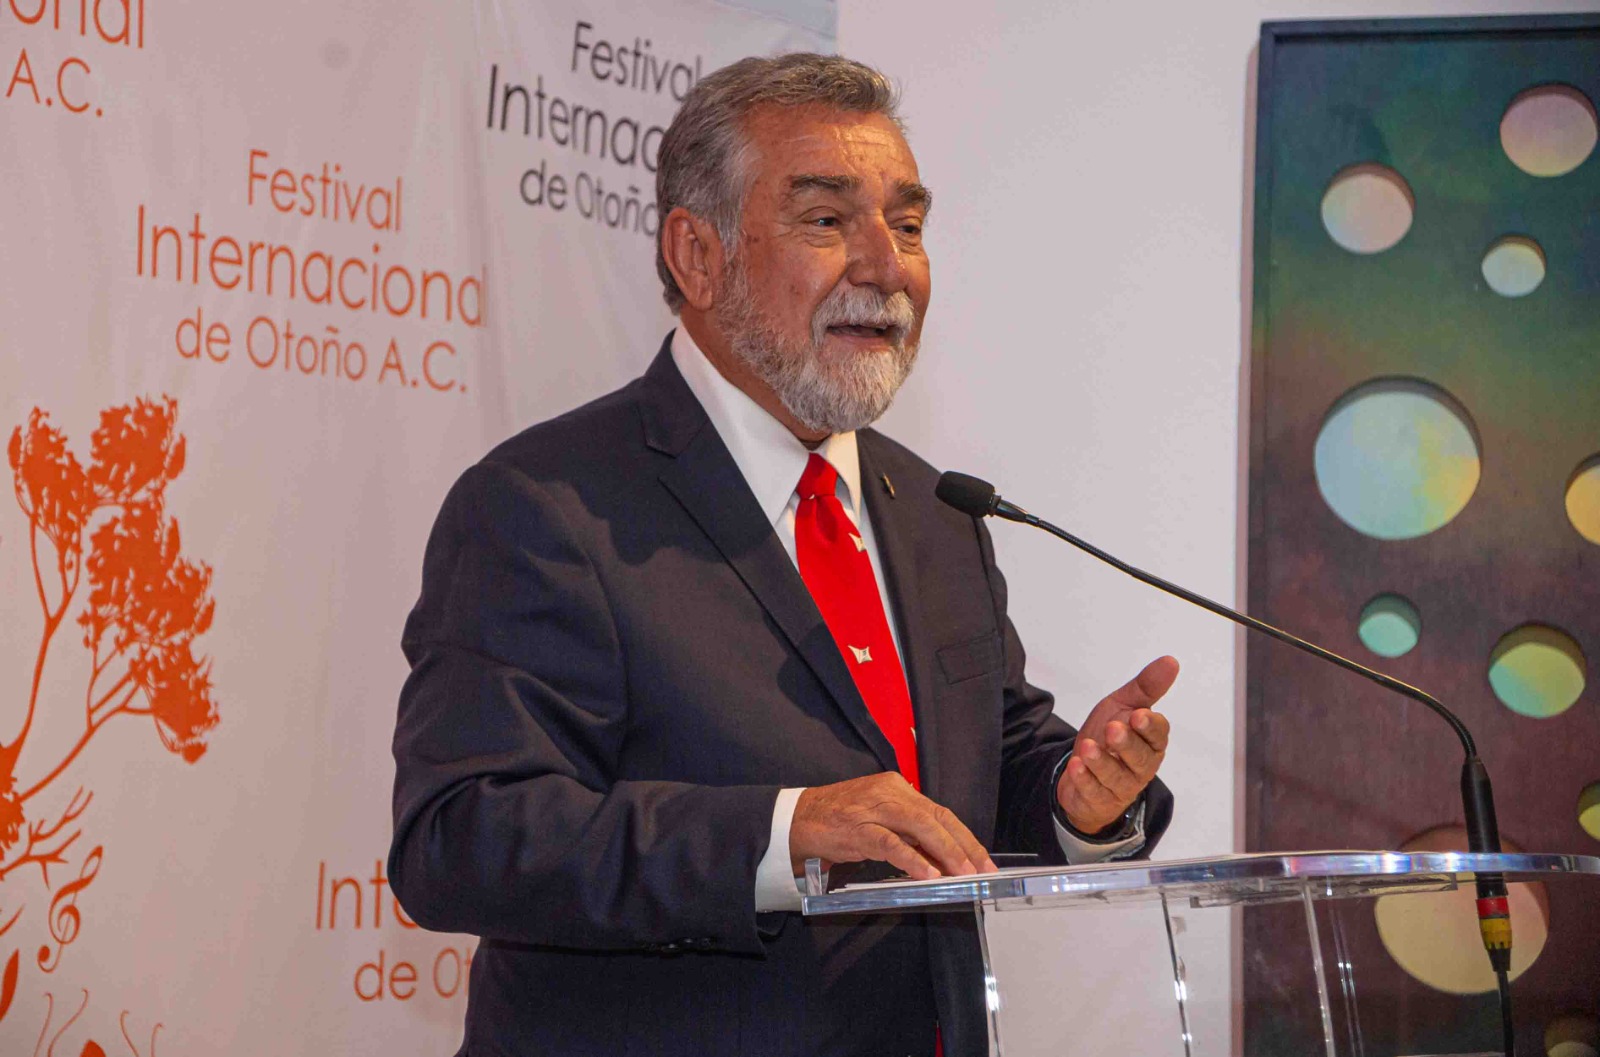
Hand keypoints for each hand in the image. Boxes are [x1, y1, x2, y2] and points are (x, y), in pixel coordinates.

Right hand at [790, 772, 998, 880]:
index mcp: (897, 788)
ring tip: (962, 873)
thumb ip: (908, 833)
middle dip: (963, 845)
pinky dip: (912, 859)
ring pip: (920, 826)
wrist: (797, 819)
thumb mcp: (878, 819)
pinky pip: (891, 843)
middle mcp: (889, 792)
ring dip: (945, 852)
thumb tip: (942, 860)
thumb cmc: (839, 821)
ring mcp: (872, 809)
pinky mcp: (857, 829)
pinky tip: (927, 874)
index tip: (983, 859)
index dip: (965, 836)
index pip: (939, 811)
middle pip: (936, 816)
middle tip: (981, 870)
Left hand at [1056, 656, 1177, 835]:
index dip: (1149, 726)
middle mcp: (1140, 766)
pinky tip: (1076, 766)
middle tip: (1113, 729)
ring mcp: (1121, 786)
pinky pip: (1094, 792)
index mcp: (1150, 742)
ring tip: (1088, 747)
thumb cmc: (1109, 735)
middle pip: (1139, 758)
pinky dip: (1084, 779)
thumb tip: (1171, 661)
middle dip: (1127, 743)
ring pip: (1115, 776)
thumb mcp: (1123, 706)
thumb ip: (1146, 687)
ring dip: (1101, 762)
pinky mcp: (1099, 800)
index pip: (1158, 735)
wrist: (1083, 769)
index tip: (1138, 715)